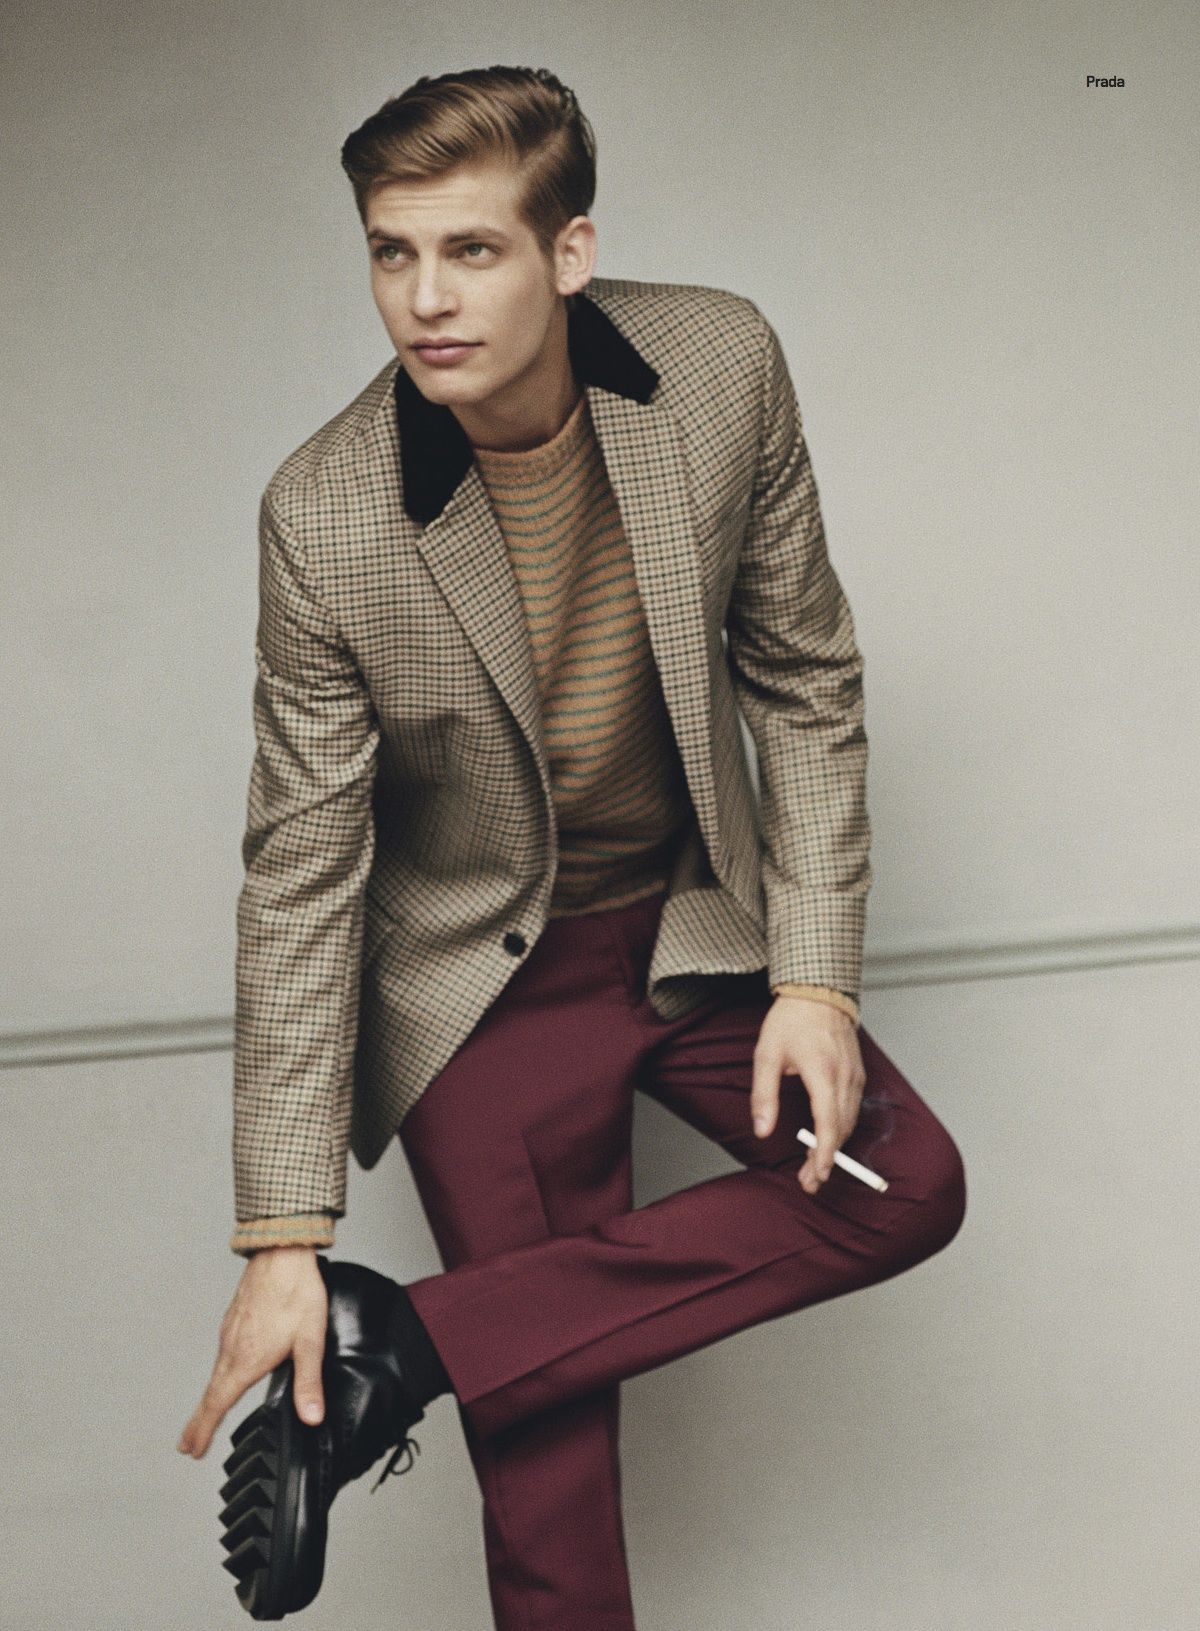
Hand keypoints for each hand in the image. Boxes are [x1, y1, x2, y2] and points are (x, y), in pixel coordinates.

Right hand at [177, 1245, 327, 1458]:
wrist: (282, 1252)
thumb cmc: (296, 1291)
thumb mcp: (310, 1340)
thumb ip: (309, 1382)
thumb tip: (311, 1416)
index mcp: (246, 1359)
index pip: (217, 1404)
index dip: (203, 1430)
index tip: (193, 1450)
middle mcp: (231, 1348)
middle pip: (210, 1393)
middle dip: (198, 1423)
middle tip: (187, 1446)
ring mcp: (230, 1332)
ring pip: (215, 1373)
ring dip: (208, 1399)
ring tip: (205, 1417)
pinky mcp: (234, 1320)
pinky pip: (221, 1354)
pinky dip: (218, 1374)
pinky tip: (227, 1374)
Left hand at [751, 996, 865, 1193]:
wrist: (818, 993)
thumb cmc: (791, 1020)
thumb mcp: (766, 1055)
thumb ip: (764, 1095)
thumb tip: (762, 1129)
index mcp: (822, 1071)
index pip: (828, 1123)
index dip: (824, 1153)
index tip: (817, 1174)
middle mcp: (844, 1076)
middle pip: (841, 1129)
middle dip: (826, 1159)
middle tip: (809, 1181)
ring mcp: (855, 1076)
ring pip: (849, 1122)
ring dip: (834, 1147)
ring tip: (813, 1166)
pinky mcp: (858, 1074)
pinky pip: (852, 1109)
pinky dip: (840, 1128)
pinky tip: (825, 1138)